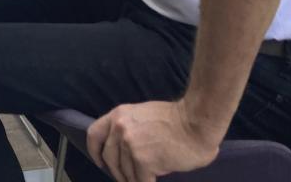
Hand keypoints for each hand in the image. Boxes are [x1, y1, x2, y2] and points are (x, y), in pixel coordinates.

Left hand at [86, 100, 221, 181]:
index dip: (95, 151)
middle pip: (109, 158)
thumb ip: (129, 129)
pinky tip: (154, 181)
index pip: (94, 134)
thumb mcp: (142, 115)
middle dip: (117, 172)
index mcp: (118, 115)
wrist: (196, 123)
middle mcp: (120, 128)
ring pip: (125, 172)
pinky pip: (140, 180)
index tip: (100, 162)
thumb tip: (124, 150)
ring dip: (134, 179)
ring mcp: (130, 144)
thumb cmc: (176, 120)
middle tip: (127, 178)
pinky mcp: (143, 160)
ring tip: (145, 177)